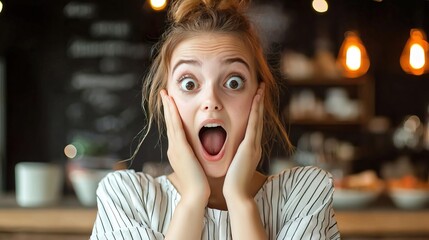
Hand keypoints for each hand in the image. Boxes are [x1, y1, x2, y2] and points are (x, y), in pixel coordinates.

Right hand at [160, 90, 209, 204]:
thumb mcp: (195, 166)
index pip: (174, 129)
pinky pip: (176, 128)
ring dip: (168, 107)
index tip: (171, 103)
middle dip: (167, 108)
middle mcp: (174, 148)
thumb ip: (194, 157)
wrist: (196, 195)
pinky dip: (173, 115)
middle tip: (164, 93)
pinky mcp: (180, 149)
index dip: (172, 115)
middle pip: (169, 123)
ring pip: (171, 123)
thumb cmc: (198, 183)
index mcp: (178, 151)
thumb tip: (197, 152)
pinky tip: (172, 105)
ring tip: (165, 94)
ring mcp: (175, 148)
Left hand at [223, 83, 264, 200]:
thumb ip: (234, 155)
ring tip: (260, 88)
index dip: (255, 111)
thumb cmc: (233, 182)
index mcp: (250, 149)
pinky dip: (256, 111)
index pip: (253, 125)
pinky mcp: (250, 146)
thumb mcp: (234, 164)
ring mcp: (254, 145)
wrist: (236, 194)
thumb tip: (228, 150)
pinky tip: (256, 100)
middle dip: (260, 102)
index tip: (255, 97)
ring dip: (259, 102)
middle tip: (261, 87)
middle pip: (258, 119)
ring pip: (257, 119)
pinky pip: (253, 125)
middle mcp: (255, 144)